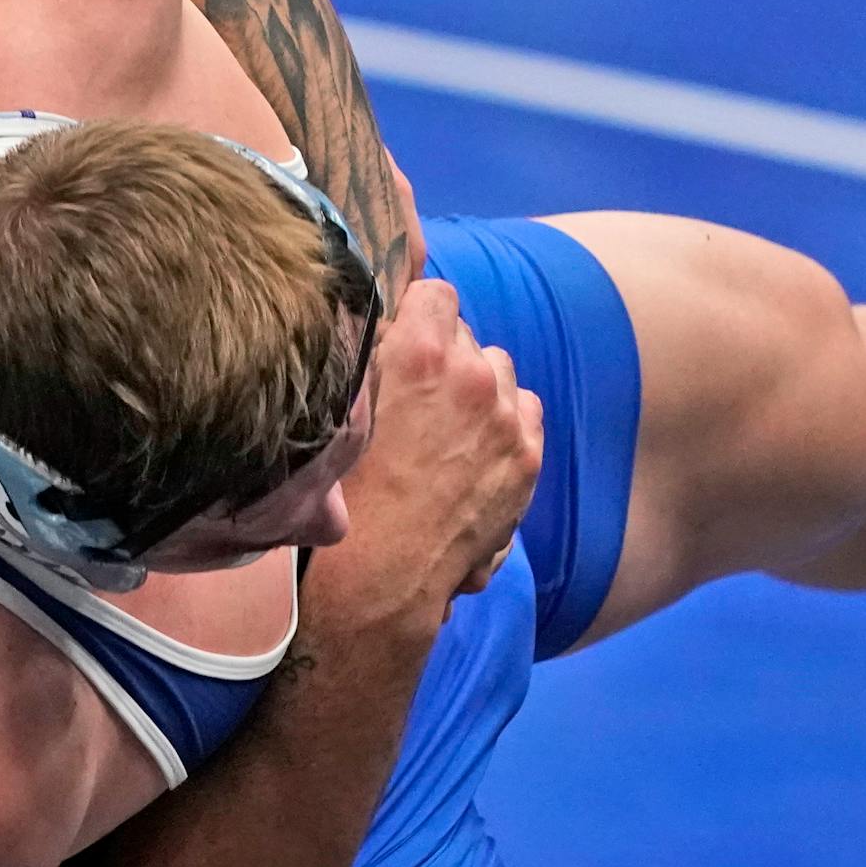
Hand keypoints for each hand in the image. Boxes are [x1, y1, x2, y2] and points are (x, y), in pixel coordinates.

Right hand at [311, 278, 543, 632]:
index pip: (435, 292)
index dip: (415, 316)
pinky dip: (504, 421)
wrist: (379, 574)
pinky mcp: (526, 457)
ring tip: (444, 428)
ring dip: (476, 387)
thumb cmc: (342, 494)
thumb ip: (365, 356)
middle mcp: (472, 376)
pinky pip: (525, 409)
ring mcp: (506, 419)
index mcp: (419, 354)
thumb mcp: (339, 409)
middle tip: (412, 400)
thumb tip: (382, 325)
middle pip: (466, 334)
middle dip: (442, 357)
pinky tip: (472, 450)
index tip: (400, 342)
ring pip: (499, 370)